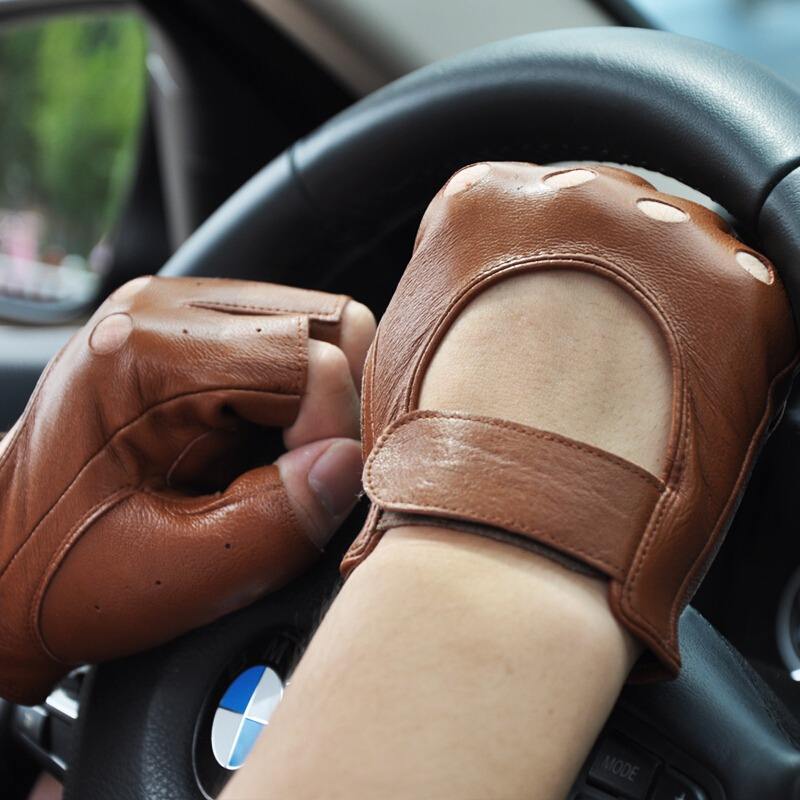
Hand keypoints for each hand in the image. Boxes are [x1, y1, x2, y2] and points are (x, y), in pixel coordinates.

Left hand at [0, 276, 374, 702]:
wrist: (0, 557)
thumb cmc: (64, 572)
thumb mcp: (174, 575)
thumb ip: (276, 523)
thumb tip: (348, 464)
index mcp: (143, 354)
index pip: (311, 364)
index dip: (331, 438)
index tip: (302, 495)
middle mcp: (162, 306)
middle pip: (331, 326)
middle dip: (333, 410)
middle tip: (290, 474)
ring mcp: (178, 307)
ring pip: (322, 327)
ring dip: (318, 401)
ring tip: (265, 458)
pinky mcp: (193, 323)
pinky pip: (293, 338)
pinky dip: (298, 394)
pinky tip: (254, 438)